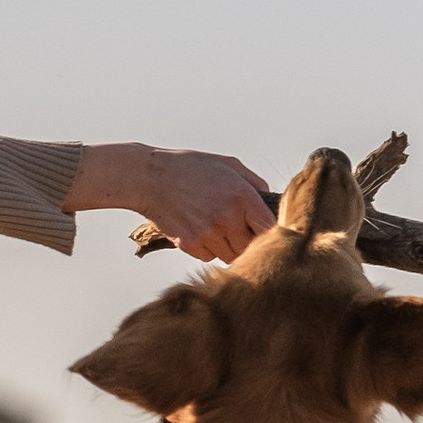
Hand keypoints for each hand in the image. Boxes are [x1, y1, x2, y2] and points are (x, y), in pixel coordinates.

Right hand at [64, 143, 275, 263]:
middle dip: (250, 242)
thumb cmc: (190, 168)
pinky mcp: (190, 245)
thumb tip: (270, 200)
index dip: (273, 233)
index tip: (269, 233)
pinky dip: (209, 248)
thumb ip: (254, 183)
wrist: (149, 178)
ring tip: (217, 226)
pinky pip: (210, 257)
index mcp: (242, 196)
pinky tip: (199, 229)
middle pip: (253, 248)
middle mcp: (227, 218)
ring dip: (230, 246)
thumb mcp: (228, 165)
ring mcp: (208, 234)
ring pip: (232, 255)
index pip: (271, 228)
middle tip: (241, 231)